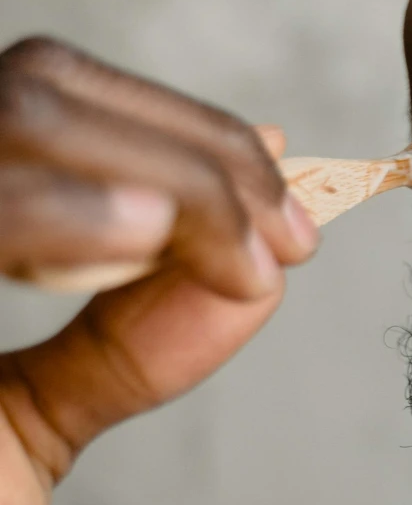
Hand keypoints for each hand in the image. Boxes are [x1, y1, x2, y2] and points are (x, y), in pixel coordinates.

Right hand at [0, 39, 317, 504]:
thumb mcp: (31, 420)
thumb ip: (130, 335)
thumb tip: (260, 253)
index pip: (51, 94)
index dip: (188, 133)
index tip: (291, 218)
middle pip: (42, 84)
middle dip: (196, 151)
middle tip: (289, 241)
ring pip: (24, 114)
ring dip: (169, 179)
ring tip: (248, 262)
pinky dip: (67, 209)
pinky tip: (150, 240)